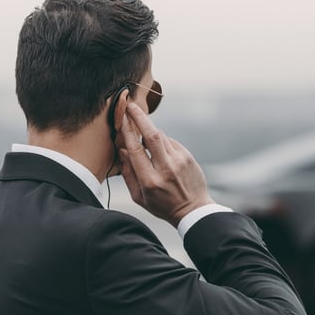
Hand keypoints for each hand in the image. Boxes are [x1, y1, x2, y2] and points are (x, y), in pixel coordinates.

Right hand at [118, 103, 214, 226]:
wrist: (193, 209)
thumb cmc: (162, 205)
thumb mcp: (139, 197)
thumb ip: (128, 173)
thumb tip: (122, 151)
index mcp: (150, 181)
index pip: (136, 150)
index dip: (128, 131)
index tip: (122, 118)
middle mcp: (166, 168)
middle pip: (151, 135)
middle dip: (140, 117)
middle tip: (131, 105)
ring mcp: (179, 161)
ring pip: (161, 136)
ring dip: (150, 130)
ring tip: (142, 131)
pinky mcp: (188, 157)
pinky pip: (170, 142)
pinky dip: (162, 142)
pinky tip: (160, 151)